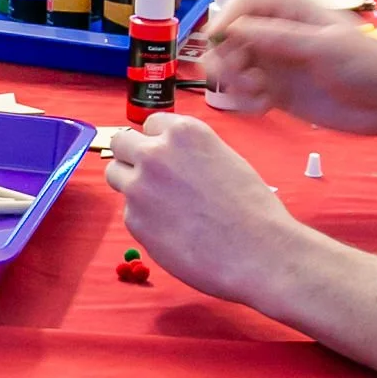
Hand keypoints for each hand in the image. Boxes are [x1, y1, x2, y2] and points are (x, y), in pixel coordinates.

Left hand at [105, 113, 299, 304]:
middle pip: (122, 143)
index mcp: (183, 133)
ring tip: (161, 204)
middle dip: (133, 156)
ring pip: (115, 174)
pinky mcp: (133, 219)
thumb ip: (189, 152)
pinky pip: (129, 211)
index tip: (167, 156)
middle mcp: (155, 153)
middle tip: (151, 177)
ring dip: (131, 184)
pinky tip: (173, 231)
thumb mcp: (225, 159)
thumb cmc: (253, 208)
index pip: (151, 123)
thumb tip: (170, 155)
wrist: (260, 253)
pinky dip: (144, 219)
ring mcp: (139, 186)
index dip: (159, 141)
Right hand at [205, 0, 376, 136]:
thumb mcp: (322, 46)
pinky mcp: (274, 91)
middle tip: (240, 75)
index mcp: (289, 11)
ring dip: (233, 79)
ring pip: (230, 65)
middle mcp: (275, 34)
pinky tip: (262, 106)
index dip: (224, 18)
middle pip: (228, 36)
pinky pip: (243, 92)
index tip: (215, 39)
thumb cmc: (365, 65)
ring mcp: (273, 63)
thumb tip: (233, 28)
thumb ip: (277, 37)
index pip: (243, 4)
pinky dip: (244, 100)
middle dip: (226, 55)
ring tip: (255, 92)